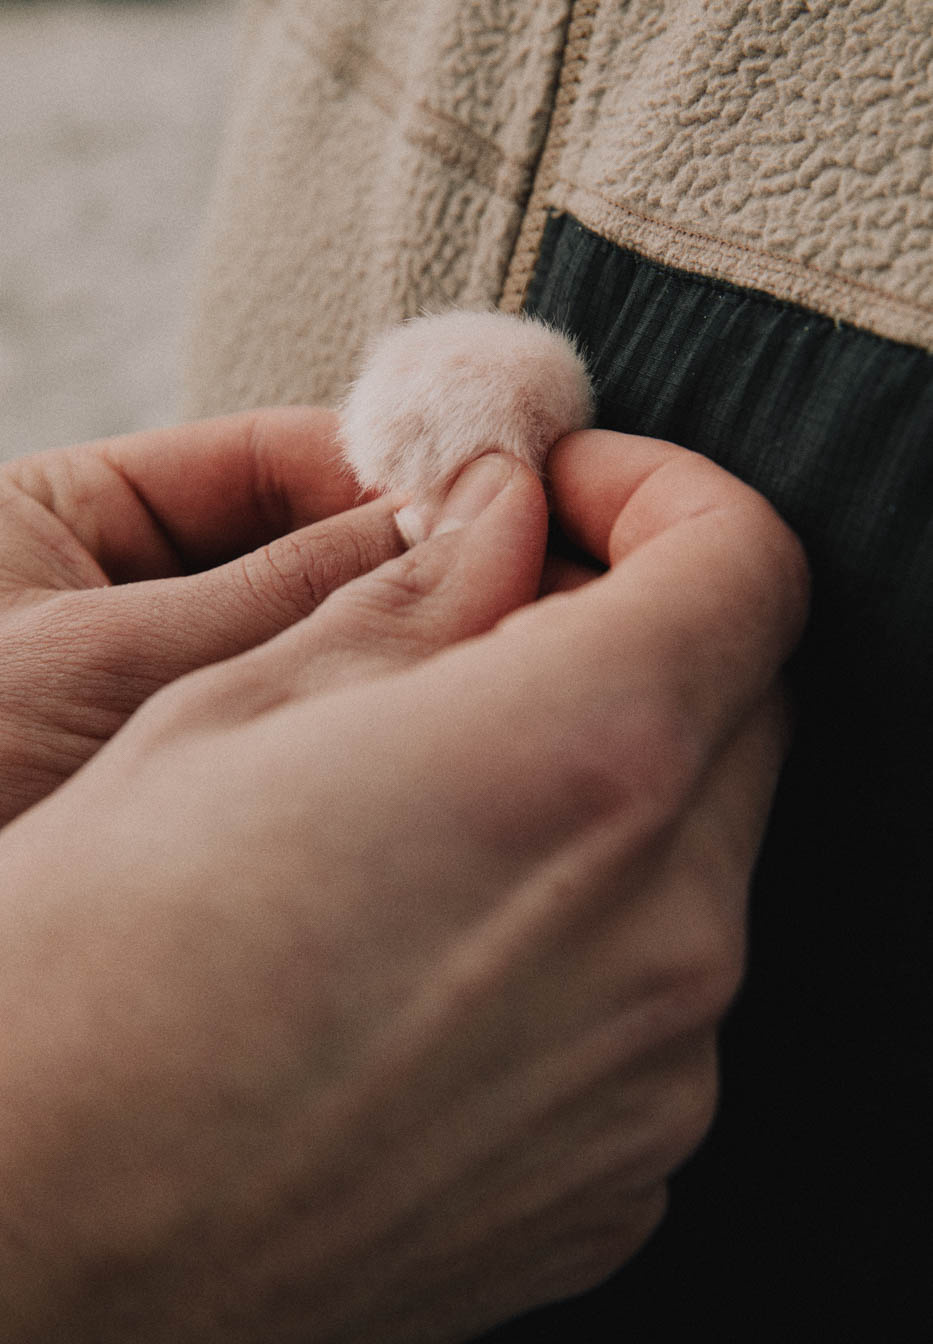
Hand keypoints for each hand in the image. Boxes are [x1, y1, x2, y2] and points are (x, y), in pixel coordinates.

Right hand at [0, 431, 807, 1342]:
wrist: (38, 1243)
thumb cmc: (93, 966)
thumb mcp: (231, 711)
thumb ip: (415, 600)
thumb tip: (496, 519)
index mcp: (577, 764)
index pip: (745, 566)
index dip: (668, 497)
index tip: (569, 503)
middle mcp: (664, 931)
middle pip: (736, 706)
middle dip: (638, 636)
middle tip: (493, 633)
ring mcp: (657, 1074)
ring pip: (701, 857)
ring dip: (610, 792)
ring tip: (444, 807)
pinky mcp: (622, 1176)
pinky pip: (657, 1000)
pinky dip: (591, 932)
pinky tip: (443, 948)